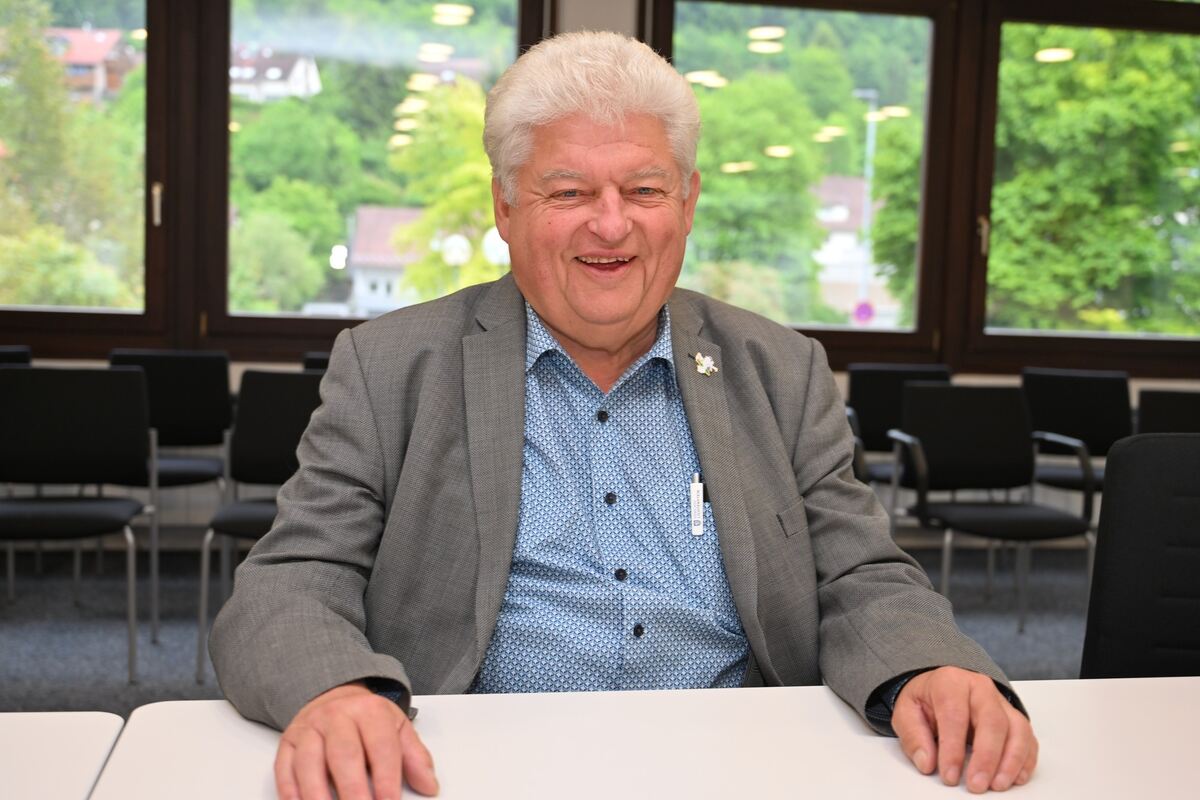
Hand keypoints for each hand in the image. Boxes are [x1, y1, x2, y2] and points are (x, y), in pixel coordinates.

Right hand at [275, 681, 438, 799]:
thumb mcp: (397, 728)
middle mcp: (336, 717)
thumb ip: (415, 757)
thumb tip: (429, 785)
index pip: (380, 746)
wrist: (333, 697)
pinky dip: (290, 791)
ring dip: (317, 794)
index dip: (386, 778)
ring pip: (309, 762)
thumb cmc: (367, 720)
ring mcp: (309, 729)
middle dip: (353, 790)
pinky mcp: (287, 742)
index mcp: (369, 711)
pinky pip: (284, 767)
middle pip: (343, 754)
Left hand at [892, 666, 1037, 792]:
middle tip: (977, 785)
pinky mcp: (1014, 718)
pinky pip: (1028, 738)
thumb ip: (914, 737)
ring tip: (998, 785)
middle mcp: (980, 688)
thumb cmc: (926, 700)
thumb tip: (926, 763)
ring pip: (1017, 729)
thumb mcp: (907, 712)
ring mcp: (1001, 702)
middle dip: (986, 757)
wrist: (942, 687)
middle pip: (992, 721)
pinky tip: (1016, 778)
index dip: (952, 748)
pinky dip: (1025, 760)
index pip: (955, 715)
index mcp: (951, 682)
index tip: (949, 775)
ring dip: (1011, 761)